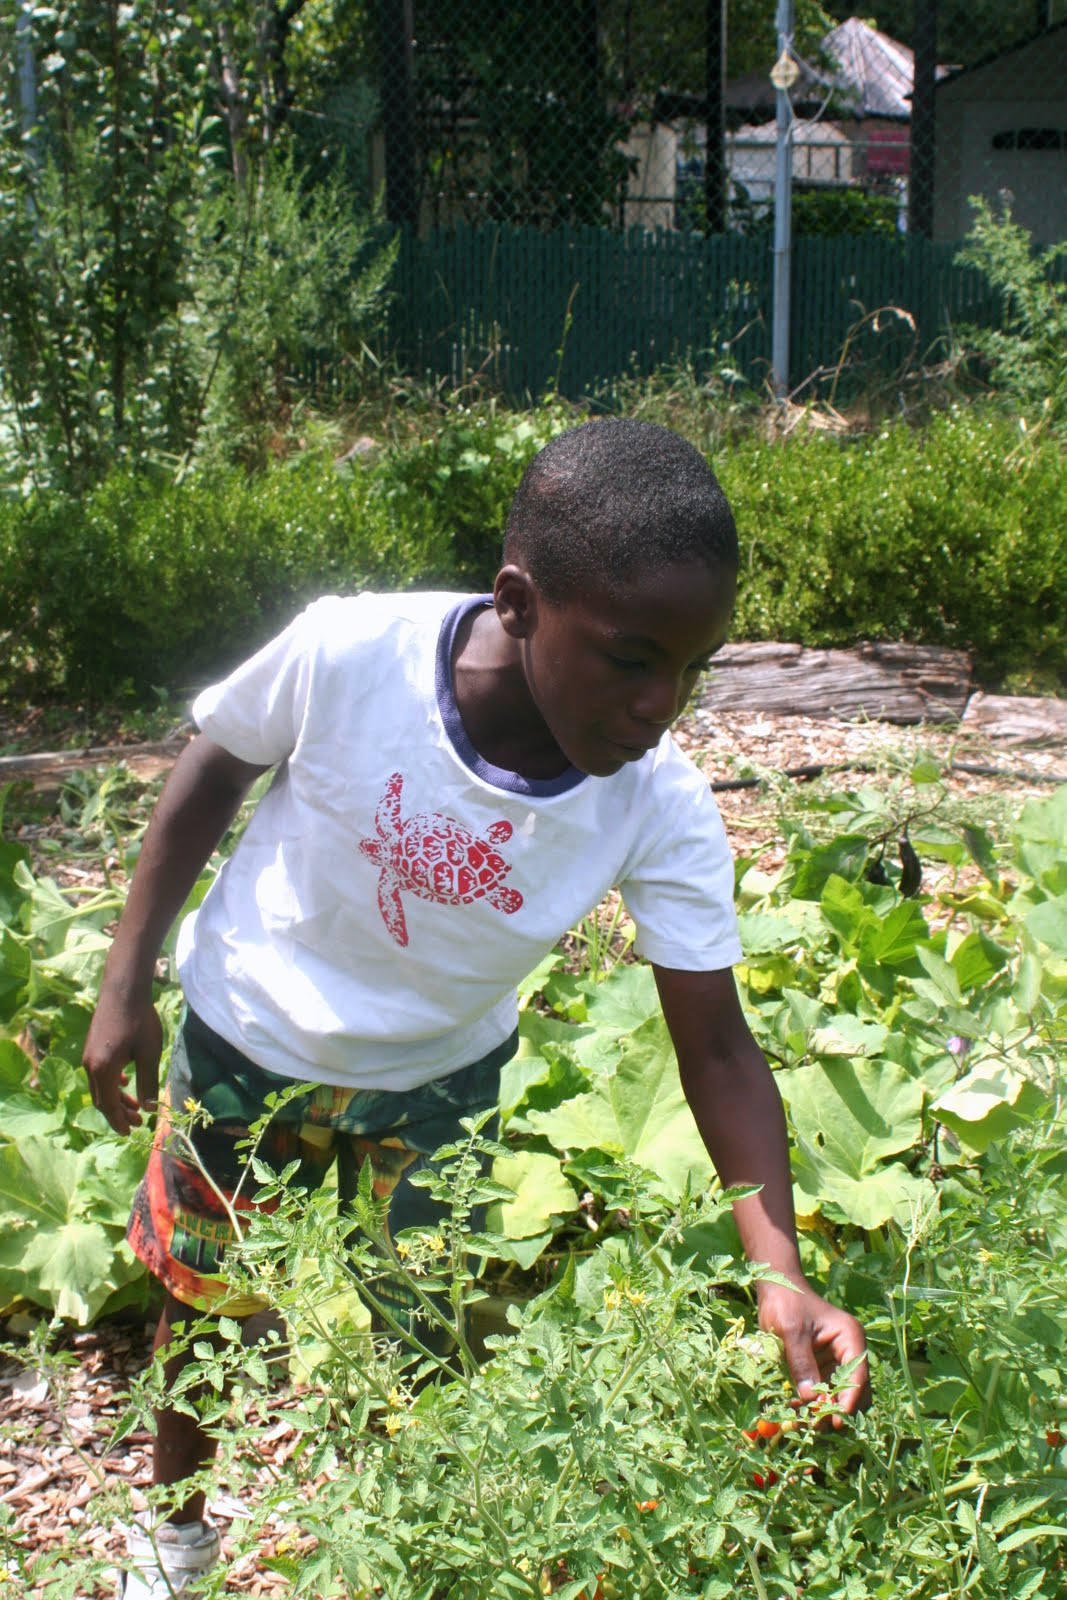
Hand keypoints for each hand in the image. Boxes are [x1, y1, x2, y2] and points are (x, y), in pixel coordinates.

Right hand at [82, 992, 162, 1134]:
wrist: (123, 990)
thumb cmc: (140, 1021)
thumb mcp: (149, 1054)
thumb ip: (148, 1082)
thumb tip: (148, 1108)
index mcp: (103, 1070)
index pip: (108, 1105)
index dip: (120, 1121)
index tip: (132, 1131)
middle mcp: (90, 1065)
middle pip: (102, 1099)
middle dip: (120, 1112)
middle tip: (139, 1121)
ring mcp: (88, 1056)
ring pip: (100, 1086)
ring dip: (117, 1098)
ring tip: (136, 1105)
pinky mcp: (92, 1047)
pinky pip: (99, 1073)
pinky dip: (112, 1083)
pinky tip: (125, 1081)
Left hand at [757, 1277, 870, 1424]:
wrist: (776, 1289)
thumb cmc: (786, 1303)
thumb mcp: (792, 1331)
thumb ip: (801, 1363)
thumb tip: (810, 1400)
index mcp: (850, 1338)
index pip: (857, 1375)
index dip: (848, 1401)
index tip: (835, 1421)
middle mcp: (849, 1352)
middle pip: (854, 1391)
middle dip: (837, 1410)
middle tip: (816, 1426)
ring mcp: (836, 1362)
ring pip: (839, 1396)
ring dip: (824, 1411)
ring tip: (803, 1422)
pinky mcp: (822, 1368)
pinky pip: (823, 1393)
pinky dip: (813, 1405)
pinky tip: (796, 1410)